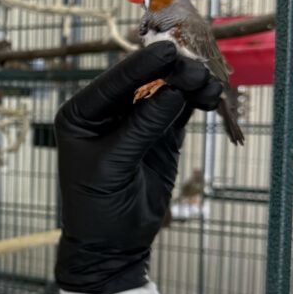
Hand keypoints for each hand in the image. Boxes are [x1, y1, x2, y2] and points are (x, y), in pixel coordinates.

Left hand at [54, 43, 221, 293]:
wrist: (112, 244)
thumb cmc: (98, 206)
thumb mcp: (113, 165)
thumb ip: (141, 128)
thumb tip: (173, 91)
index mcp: (82, 113)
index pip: (114, 82)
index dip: (141, 64)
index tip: (168, 49)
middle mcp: (108, 111)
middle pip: (143, 80)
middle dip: (171, 72)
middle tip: (196, 69)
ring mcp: (137, 120)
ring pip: (165, 91)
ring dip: (188, 84)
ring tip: (209, 85)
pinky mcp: (160, 134)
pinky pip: (180, 110)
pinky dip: (196, 101)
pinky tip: (211, 96)